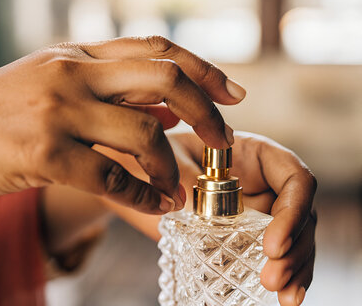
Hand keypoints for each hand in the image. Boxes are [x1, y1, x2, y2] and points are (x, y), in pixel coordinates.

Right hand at [0, 36, 245, 212]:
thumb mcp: (44, 87)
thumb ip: (100, 91)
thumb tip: (161, 108)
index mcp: (72, 54)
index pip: (154, 48)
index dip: (202, 67)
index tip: (232, 93)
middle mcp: (69, 73)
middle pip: (163, 79)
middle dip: (206, 111)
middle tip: (224, 141)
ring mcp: (57, 111)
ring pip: (143, 134)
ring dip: (171, 166)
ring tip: (176, 188)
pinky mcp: (43, 153)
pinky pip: (113, 177)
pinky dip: (143, 195)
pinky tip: (154, 207)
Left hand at [168, 130, 316, 305]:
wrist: (145, 182)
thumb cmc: (159, 159)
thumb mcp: (168, 160)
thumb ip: (180, 176)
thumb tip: (188, 204)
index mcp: (257, 156)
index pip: (294, 178)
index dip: (292, 212)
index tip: (271, 245)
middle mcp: (267, 184)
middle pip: (301, 215)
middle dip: (294, 250)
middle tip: (272, 279)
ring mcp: (263, 214)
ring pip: (297, 240)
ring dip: (295, 269)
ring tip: (284, 296)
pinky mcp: (252, 240)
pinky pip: (278, 258)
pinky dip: (286, 279)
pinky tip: (285, 299)